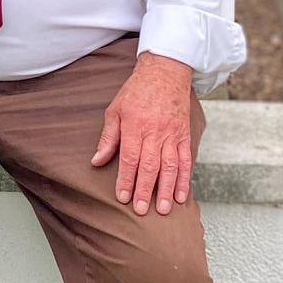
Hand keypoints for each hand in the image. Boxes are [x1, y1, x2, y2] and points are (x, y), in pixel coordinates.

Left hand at [90, 52, 195, 215]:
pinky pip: (186, 160)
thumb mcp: (115, 110)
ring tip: (162, 209)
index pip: (130, 157)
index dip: (126, 179)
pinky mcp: (184, 135)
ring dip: (166, 189)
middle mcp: (155, 131)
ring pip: (170, 166)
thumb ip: (108, 137)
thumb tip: (97, 161)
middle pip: (150, 165)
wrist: (165, 72)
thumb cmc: (137, 91)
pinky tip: (181, 195)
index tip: (122, 197)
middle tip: (141, 210)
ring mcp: (172, 134)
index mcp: (135, 125)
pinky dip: (184, 179)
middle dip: (145, 190)